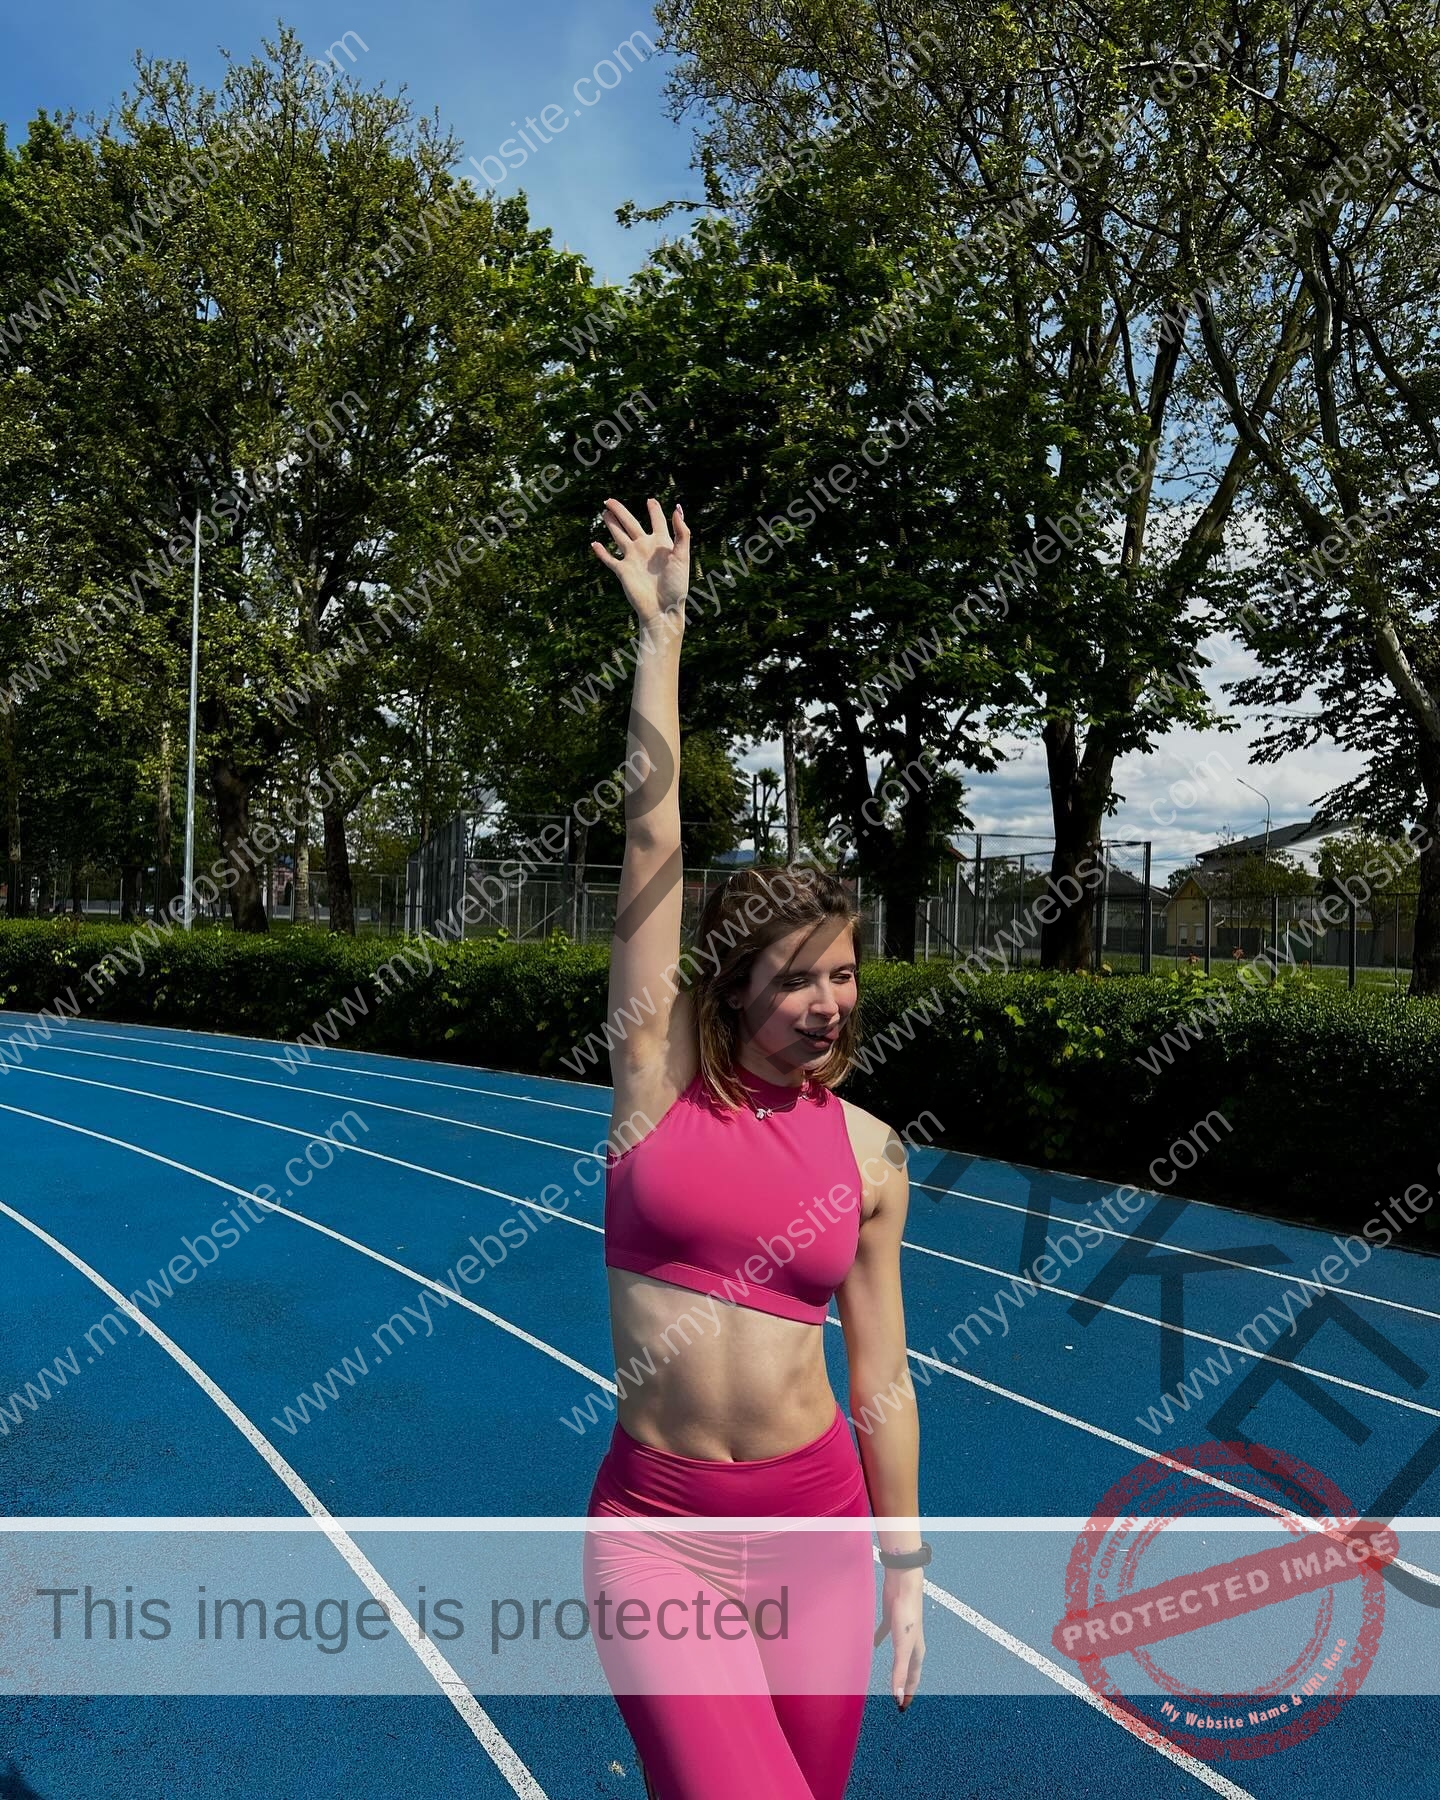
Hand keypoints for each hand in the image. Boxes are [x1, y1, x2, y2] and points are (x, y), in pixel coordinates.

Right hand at [590, 496, 689, 625]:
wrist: (663, 609)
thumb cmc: (676, 585)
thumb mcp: (682, 556)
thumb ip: (681, 532)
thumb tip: (676, 508)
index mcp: (661, 543)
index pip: (657, 521)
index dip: (654, 510)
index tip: (650, 500)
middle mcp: (645, 548)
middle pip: (630, 523)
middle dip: (620, 511)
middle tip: (609, 500)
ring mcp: (632, 559)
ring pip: (618, 536)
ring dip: (611, 525)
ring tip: (604, 513)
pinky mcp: (622, 571)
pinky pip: (609, 559)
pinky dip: (601, 552)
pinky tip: (594, 544)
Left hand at [874, 1565, 924, 1709]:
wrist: (903, 1585)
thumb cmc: (906, 1616)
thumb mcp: (903, 1647)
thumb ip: (899, 1672)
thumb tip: (898, 1697)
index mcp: (916, 1652)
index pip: (913, 1678)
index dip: (908, 1693)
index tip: (902, 1708)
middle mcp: (910, 1643)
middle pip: (908, 1668)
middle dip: (904, 1683)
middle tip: (898, 1697)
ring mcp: (901, 1631)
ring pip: (898, 1654)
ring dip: (895, 1666)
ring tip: (890, 1676)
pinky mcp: (891, 1619)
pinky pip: (885, 1634)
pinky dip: (880, 1640)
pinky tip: (873, 1644)